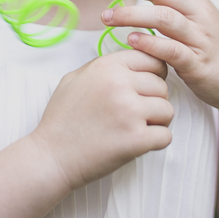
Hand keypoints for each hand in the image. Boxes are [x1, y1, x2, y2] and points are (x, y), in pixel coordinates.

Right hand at [30, 49, 172, 190]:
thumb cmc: (61, 119)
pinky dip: (156, 141)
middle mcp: (121, 84)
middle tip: (136, 114)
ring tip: (137, 128)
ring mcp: (130, 112)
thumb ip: (104, 66)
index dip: (153, 75)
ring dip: (157, 121)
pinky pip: (166, 135)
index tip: (145, 88)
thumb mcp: (75, 78)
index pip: (152, 60)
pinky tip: (138, 143)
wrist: (50, 157)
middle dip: (154, 100)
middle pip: (162, 86)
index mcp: (107, 66)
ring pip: (167, 110)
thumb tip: (131, 61)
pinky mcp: (136, 139)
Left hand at [96, 0, 218, 113]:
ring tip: (107, 17)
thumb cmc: (209, 46)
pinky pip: (173, 50)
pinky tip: (131, 41)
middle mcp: (199, 14)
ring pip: (165, 18)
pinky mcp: (198, 64)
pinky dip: (151, 44)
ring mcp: (200, 38)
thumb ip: (171, 2)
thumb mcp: (195, 17)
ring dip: (132, 14)